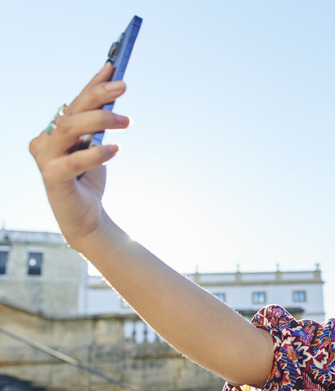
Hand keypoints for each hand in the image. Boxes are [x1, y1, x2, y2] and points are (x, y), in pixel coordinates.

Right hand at [29, 63, 130, 247]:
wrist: (86, 218)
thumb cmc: (89, 179)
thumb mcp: (98, 144)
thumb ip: (100, 121)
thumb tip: (115, 89)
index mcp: (55, 130)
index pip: (76, 101)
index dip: (94, 84)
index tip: (113, 66)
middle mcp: (45, 141)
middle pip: (72, 112)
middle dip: (98, 95)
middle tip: (124, 86)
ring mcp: (46, 160)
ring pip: (69, 129)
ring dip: (100, 119)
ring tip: (127, 121)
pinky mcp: (53, 179)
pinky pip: (73, 161)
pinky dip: (95, 153)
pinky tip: (115, 149)